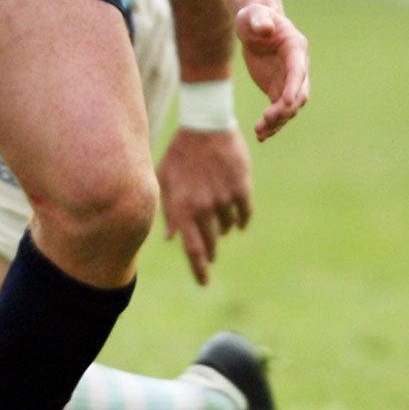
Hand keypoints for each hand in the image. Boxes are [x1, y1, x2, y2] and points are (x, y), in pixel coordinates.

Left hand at [156, 126, 253, 284]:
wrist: (204, 126)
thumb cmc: (178, 154)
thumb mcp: (165, 180)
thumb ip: (168, 211)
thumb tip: (170, 238)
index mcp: (181, 207)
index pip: (192, 249)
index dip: (198, 269)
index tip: (204, 283)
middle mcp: (203, 207)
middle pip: (211, 242)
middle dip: (210, 251)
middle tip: (209, 256)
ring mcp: (224, 199)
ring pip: (227, 227)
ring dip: (222, 228)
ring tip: (216, 219)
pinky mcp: (242, 189)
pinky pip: (244, 214)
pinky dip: (240, 220)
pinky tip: (237, 221)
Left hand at [237, 3, 309, 139]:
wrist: (255, 26)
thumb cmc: (255, 17)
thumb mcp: (253, 15)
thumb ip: (259, 20)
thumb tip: (265, 28)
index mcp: (295, 47)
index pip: (298, 69)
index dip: (293, 85)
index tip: (284, 102)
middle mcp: (298, 66)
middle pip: (299, 93)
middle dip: (285, 108)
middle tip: (267, 119)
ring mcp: (289, 80)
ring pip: (290, 106)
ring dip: (278, 120)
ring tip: (260, 131)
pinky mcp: (278, 89)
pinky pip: (279, 110)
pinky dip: (272, 123)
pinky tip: (261, 135)